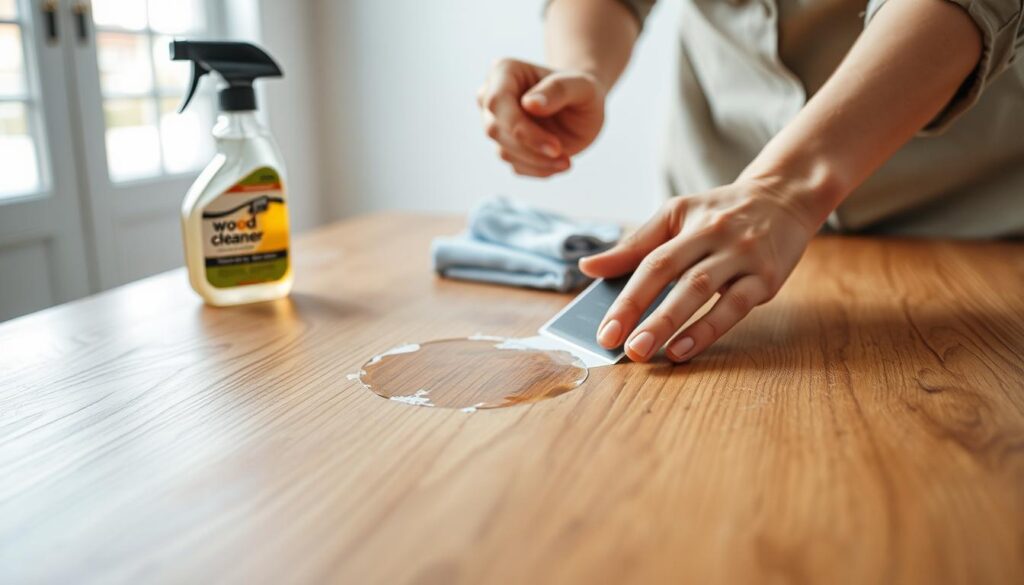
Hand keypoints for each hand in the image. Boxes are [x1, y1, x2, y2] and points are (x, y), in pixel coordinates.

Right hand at [477, 58, 605, 177]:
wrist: (583, 107)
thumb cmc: (581, 90)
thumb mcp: (581, 85)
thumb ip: (557, 90)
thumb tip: (529, 104)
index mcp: (505, 71)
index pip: (497, 101)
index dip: (520, 128)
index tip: (554, 146)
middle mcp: (493, 96)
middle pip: (495, 129)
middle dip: (529, 148)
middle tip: (562, 155)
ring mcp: (497, 124)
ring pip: (504, 151)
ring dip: (537, 162)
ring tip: (566, 161)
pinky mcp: (506, 147)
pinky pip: (515, 166)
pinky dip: (539, 170)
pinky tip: (560, 163)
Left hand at [579, 179, 819, 361]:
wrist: (785, 197)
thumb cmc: (721, 213)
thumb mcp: (677, 215)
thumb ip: (634, 244)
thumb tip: (588, 267)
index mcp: (686, 219)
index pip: (649, 259)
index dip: (625, 296)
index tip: (603, 329)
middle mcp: (713, 234)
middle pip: (671, 273)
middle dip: (641, 311)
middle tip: (617, 345)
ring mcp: (742, 256)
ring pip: (701, 290)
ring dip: (670, 324)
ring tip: (644, 351)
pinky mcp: (767, 277)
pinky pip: (735, 306)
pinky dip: (708, 330)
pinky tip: (684, 350)